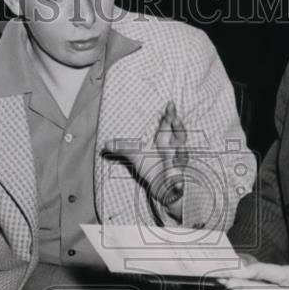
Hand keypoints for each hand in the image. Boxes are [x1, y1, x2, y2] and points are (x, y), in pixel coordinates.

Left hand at [104, 100, 188, 219]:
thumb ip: (123, 148)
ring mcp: (177, 163)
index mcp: (163, 140)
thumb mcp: (135, 156)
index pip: (167, 125)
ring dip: (182, 152)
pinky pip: (180, 178)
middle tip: (175, 118)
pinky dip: (178, 181)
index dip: (170, 115)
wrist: (159, 185)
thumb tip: (105, 144)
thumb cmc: (150, 166)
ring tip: (179, 147)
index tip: (170, 104)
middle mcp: (173, 149)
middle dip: (178, 127)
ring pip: (183, 155)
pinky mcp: (178, 178)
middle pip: (179, 135)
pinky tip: (177, 185)